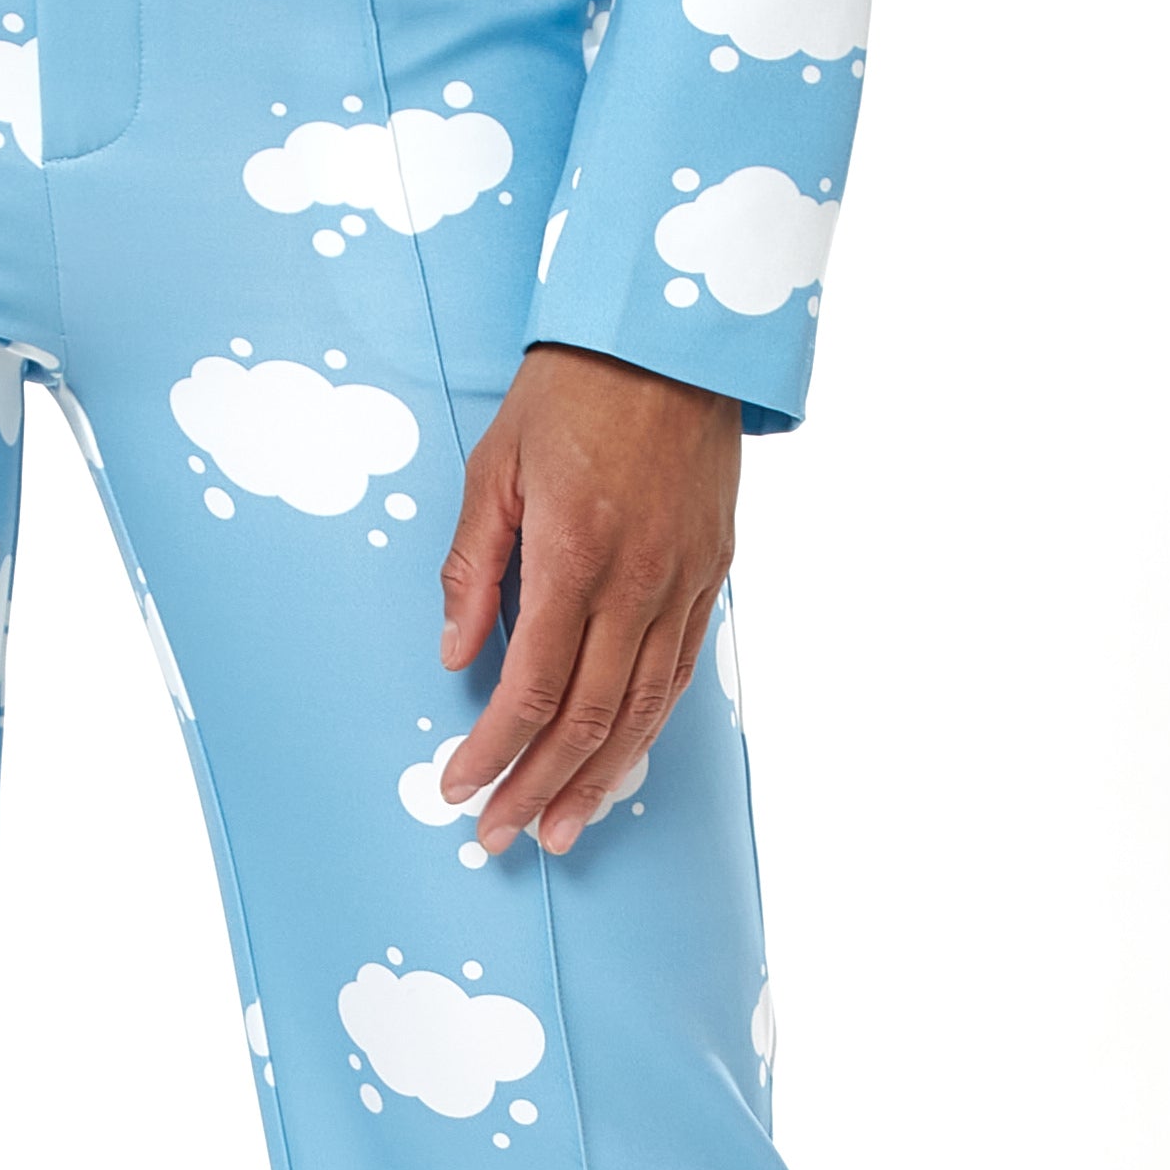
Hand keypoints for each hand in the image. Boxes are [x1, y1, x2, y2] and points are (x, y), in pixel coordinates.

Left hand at [437, 344, 739, 853]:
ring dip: (599, 780)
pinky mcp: (711, 576)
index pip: (531, 686)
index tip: (459, 787)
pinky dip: (647, 730)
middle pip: (589, 717)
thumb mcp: (493, 466)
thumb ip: (473, 567)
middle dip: (539, 787)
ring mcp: (683, 582)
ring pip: (644, 710)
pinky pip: (680, 675)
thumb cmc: (573, 390)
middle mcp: (637, 580)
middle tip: (501, 833)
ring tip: (562, 828)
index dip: (493, 750)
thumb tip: (457, 655)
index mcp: (574, 552)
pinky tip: (619, 764)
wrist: (673, 335)